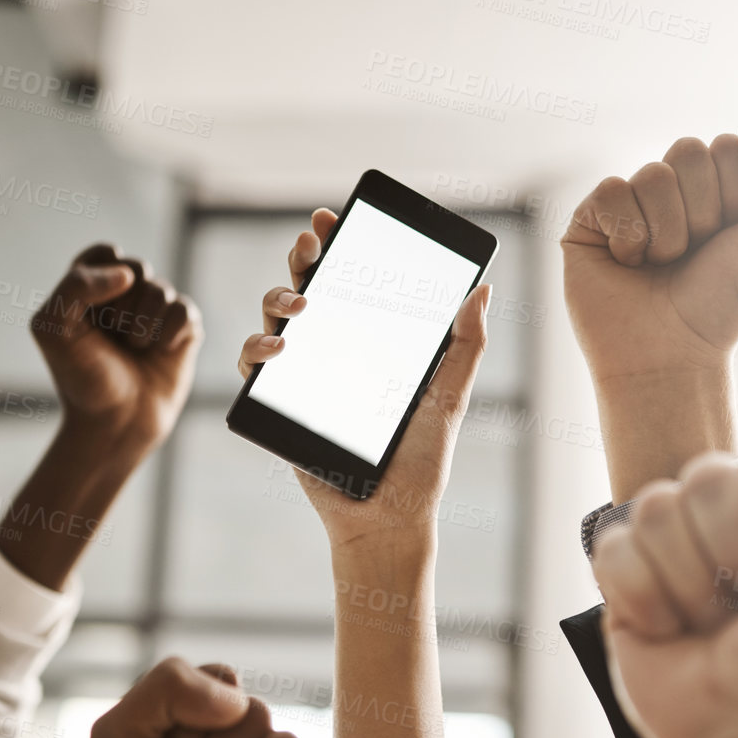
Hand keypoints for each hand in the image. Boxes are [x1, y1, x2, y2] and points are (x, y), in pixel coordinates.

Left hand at [32, 245, 201, 451]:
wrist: (115, 424)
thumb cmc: (82, 378)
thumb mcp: (54, 329)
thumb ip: (76, 286)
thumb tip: (127, 275)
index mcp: (90, 290)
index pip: (105, 253)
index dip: (101, 274)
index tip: (89, 308)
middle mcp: (125, 297)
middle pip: (137, 267)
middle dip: (123, 304)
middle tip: (113, 335)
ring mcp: (156, 313)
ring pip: (162, 289)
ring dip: (143, 324)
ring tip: (134, 350)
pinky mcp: (183, 331)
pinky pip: (185, 311)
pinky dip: (169, 333)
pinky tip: (159, 352)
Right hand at [238, 209, 491, 553]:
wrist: (388, 519)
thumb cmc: (419, 464)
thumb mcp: (449, 399)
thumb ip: (465, 347)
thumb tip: (483, 290)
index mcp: (372, 343)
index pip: (353, 282)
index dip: (339, 246)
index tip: (334, 218)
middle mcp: (335, 352)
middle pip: (310, 289)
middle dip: (305, 257)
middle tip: (311, 241)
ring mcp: (303, 376)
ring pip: (276, 320)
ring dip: (279, 297)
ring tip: (300, 302)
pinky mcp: (279, 405)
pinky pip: (254, 368)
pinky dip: (257, 349)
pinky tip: (277, 347)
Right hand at [561, 122, 737, 380]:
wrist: (670, 356)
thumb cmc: (718, 307)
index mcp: (712, 194)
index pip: (726, 147)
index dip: (735, 194)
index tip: (728, 239)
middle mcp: (669, 195)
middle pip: (688, 151)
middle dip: (700, 209)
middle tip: (691, 255)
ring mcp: (627, 206)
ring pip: (651, 173)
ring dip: (666, 231)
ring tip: (659, 267)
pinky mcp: (588, 222)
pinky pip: (611, 191)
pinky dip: (628, 235)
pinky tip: (627, 265)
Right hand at [591, 446, 737, 737]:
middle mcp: (723, 517)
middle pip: (702, 479)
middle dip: (730, 555)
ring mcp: (670, 546)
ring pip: (654, 511)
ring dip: (689, 584)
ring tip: (710, 624)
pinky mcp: (622, 580)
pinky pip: (613, 550)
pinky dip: (645, 599)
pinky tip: (669, 630)